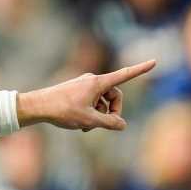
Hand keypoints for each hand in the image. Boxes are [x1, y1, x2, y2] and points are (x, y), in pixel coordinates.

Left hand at [18, 59, 156, 131]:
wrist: (37, 106)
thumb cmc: (62, 111)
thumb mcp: (89, 120)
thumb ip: (109, 123)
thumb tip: (122, 125)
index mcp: (98, 83)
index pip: (124, 74)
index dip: (140, 70)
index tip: (154, 62)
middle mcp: (92, 80)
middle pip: (114, 96)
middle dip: (112, 111)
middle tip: (104, 125)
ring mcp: (84, 85)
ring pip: (101, 101)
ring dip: (99, 115)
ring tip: (86, 127)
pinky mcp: (76, 91)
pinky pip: (91, 101)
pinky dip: (90, 113)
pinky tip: (80, 124)